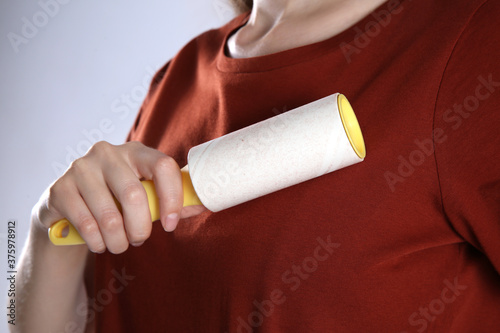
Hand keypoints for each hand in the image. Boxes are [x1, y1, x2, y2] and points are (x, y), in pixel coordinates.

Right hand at [33, 141, 205, 253]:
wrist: (69, 205)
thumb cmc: (116, 200)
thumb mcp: (145, 195)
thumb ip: (172, 200)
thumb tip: (204, 204)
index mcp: (136, 151)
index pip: (163, 166)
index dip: (172, 198)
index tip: (170, 225)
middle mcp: (108, 153)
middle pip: (135, 195)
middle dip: (141, 228)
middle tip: (140, 239)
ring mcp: (81, 167)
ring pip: (109, 216)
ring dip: (119, 241)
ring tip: (120, 244)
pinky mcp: (60, 188)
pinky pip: (86, 225)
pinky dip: (98, 242)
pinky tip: (100, 243)